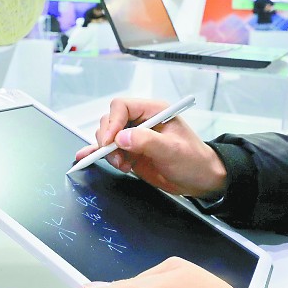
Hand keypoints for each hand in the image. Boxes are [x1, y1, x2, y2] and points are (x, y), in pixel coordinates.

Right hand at [72, 98, 226, 197]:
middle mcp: (142, 121)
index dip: (112, 122)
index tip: (109, 141)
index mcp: (154, 111)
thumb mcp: (173, 151)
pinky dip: (98, 153)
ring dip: (107, 151)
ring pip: (108, 137)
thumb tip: (122, 137)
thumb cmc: (194, 161)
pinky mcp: (131, 153)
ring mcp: (135, 138)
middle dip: (107, 139)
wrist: (200, 180)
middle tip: (116, 156)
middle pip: (111, 121)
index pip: (122, 107)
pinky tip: (86, 157)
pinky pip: (110, 150)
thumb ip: (147, 142)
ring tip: (122, 165)